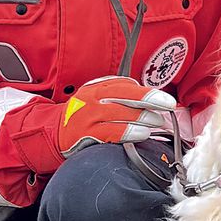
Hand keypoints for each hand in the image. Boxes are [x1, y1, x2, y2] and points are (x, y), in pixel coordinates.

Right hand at [57, 76, 175, 157]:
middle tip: (168, 109)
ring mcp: (88, 116)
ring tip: (157, 122)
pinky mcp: (85, 134)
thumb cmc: (82, 115)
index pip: (128, 86)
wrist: (51, 132)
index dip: (150, 93)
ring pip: (122, 114)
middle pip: (127, 97)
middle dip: (151, 101)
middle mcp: (93, 98)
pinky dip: (130, 133)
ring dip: (144, 119)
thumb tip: (149, 98)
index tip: (167, 100)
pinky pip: (112, 132)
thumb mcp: (96, 97)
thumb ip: (119, 94)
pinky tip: (142, 134)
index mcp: (98, 87)